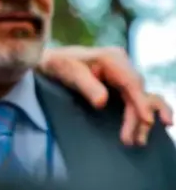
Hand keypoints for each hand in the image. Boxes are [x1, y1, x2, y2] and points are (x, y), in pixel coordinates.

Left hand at [38, 46, 173, 145]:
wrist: (51, 61)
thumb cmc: (59, 64)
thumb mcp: (69, 73)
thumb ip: (87, 86)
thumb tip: (102, 102)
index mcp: (111, 58)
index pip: (132, 82)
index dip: (141, 102)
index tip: (147, 120)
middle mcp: (121, 63)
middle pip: (137, 92)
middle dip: (139, 117)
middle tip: (135, 140)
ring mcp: (122, 72)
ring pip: (138, 97)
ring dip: (139, 119)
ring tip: (136, 141)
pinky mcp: (119, 82)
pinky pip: (133, 99)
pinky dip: (135, 114)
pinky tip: (135, 129)